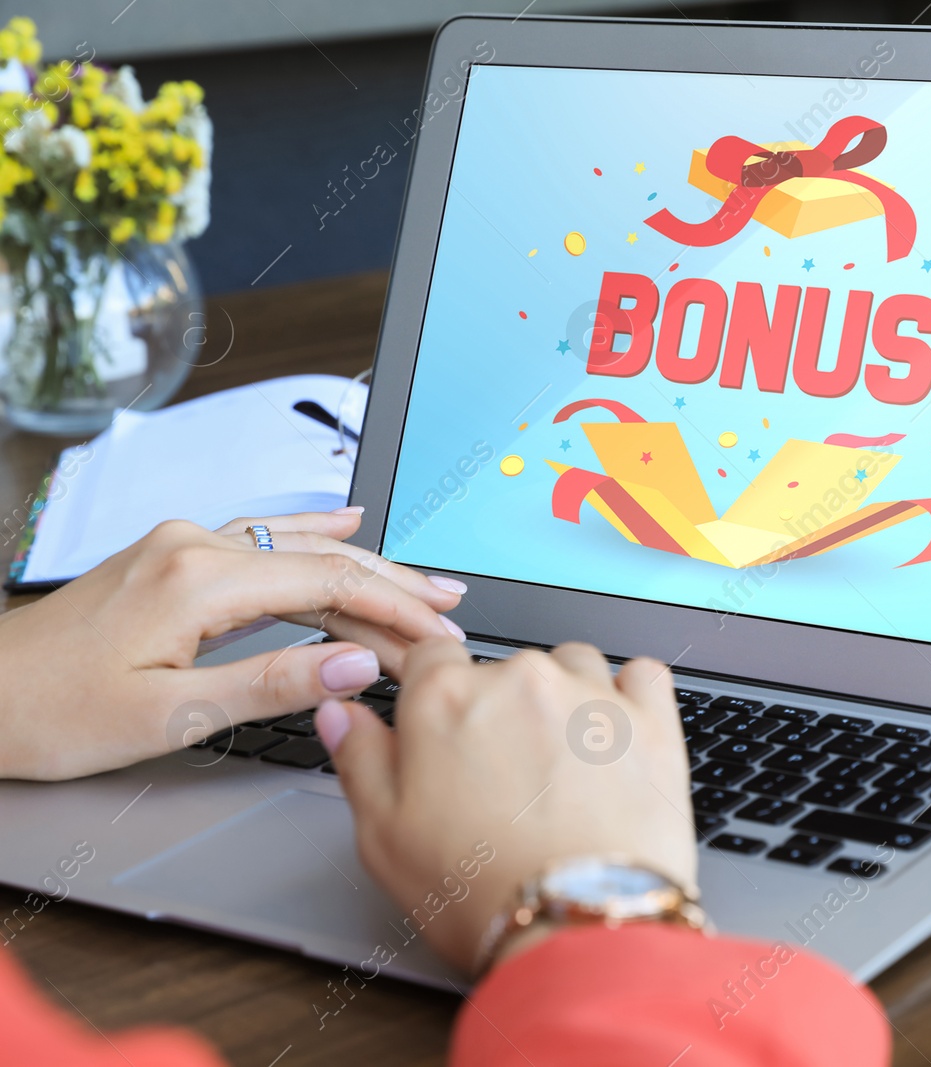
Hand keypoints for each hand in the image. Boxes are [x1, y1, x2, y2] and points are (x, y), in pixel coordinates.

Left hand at [0, 508, 465, 779]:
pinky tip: (345, 520)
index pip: (331, 584)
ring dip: (362, 566)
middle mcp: (193, 546)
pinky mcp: (169, 556)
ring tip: (421, 584)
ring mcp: (179, 544)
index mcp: (198, 581)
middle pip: (322, 557)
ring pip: (296, 546)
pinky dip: (313, 536)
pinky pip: (261, 537)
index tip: (441, 636)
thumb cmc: (51, 711)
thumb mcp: (169, 715)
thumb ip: (272, 682)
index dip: (396, 609)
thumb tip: (357, 664)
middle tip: (451, 613)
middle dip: (393, 585)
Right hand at [319, 639, 695, 974]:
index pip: (431, 657)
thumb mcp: (385, 837)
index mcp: (446, 698)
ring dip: (565, 699)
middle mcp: (520, 679)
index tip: (447, 728)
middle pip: (504, 668)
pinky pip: (642, 677)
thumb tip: (342, 714)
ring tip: (562, 766)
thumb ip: (361, 760)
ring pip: (573, 665)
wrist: (577, 926)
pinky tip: (617, 739)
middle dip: (501, 711)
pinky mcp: (651, 720)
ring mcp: (590, 694)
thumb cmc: (479, 891)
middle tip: (503, 779)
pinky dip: (630, 698)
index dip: (436, 693)